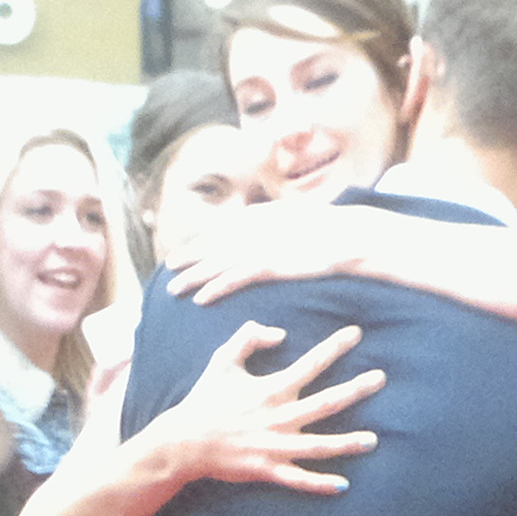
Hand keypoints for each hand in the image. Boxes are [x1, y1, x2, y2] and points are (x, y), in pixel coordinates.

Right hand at [156, 321, 383, 494]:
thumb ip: (250, 337)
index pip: (310, 364)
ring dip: (348, 443)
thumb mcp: (223, 359)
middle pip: (326, 403)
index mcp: (271, 389)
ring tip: (373, 440)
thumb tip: (281, 333)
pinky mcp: (267, 469)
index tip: (356, 333)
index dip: (334, 347)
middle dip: (356, 390)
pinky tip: (343, 485)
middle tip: (381, 378)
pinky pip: (298, 479)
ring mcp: (275, 446)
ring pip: (319, 445)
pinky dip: (320, 484)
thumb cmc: (204, 399)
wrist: (183, 441)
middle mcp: (279, 417)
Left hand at [163, 198, 374, 305]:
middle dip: (189, 256)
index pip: (221, 229)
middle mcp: (253, 230)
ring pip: (216, 263)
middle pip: (212, 245)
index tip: (188, 249)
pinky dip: (215, 288)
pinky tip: (200, 299)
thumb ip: (279, 225)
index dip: (201, 241)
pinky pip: (234, 279)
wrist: (347, 236)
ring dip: (192, 276)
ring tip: (173, 288)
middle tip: (169, 268)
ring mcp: (259, 247)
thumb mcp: (298, 221)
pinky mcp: (267, 265)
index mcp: (259, 216)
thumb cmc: (329, 230)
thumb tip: (273, 230)